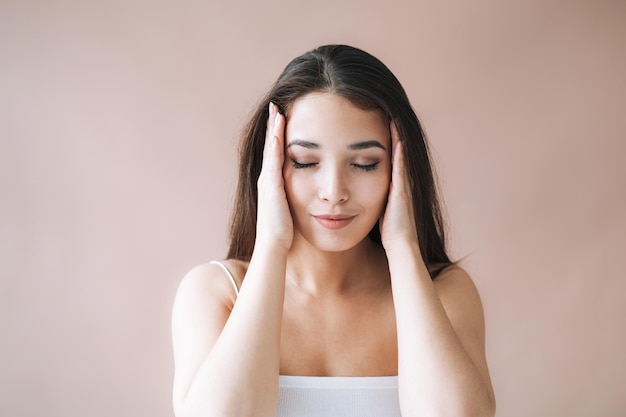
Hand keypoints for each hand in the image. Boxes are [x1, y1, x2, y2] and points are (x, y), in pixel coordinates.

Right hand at [255, 102, 293, 250]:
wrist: (274, 246)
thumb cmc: (284, 233)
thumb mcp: (290, 210)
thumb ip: (294, 199)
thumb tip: (307, 195)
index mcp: (272, 184)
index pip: (275, 154)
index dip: (278, 136)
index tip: (282, 118)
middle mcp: (267, 179)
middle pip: (270, 146)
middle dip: (273, 126)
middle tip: (276, 105)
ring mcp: (268, 181)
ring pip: (271, 149)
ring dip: (273, 128)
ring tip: (277, 109)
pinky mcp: (272, 185)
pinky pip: (274, 158)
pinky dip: (276, 142)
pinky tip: (280, 128)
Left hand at [380, 121, 419, 250]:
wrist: (400, 245)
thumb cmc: (389, 232)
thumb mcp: (378, 210)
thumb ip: (372, 199)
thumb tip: (357, 195)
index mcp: (394, 187)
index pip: (389, 160)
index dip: (387, 143)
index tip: (381, 125)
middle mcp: (401, 183)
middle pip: (397, 153)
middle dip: (394, 135)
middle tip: (390, 114)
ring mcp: (403, 187)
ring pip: (400, 157)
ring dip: (398, 139)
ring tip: (394, 119)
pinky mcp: (402, 192)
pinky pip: (401, 169)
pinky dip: (399, 154)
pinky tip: (397, 141)